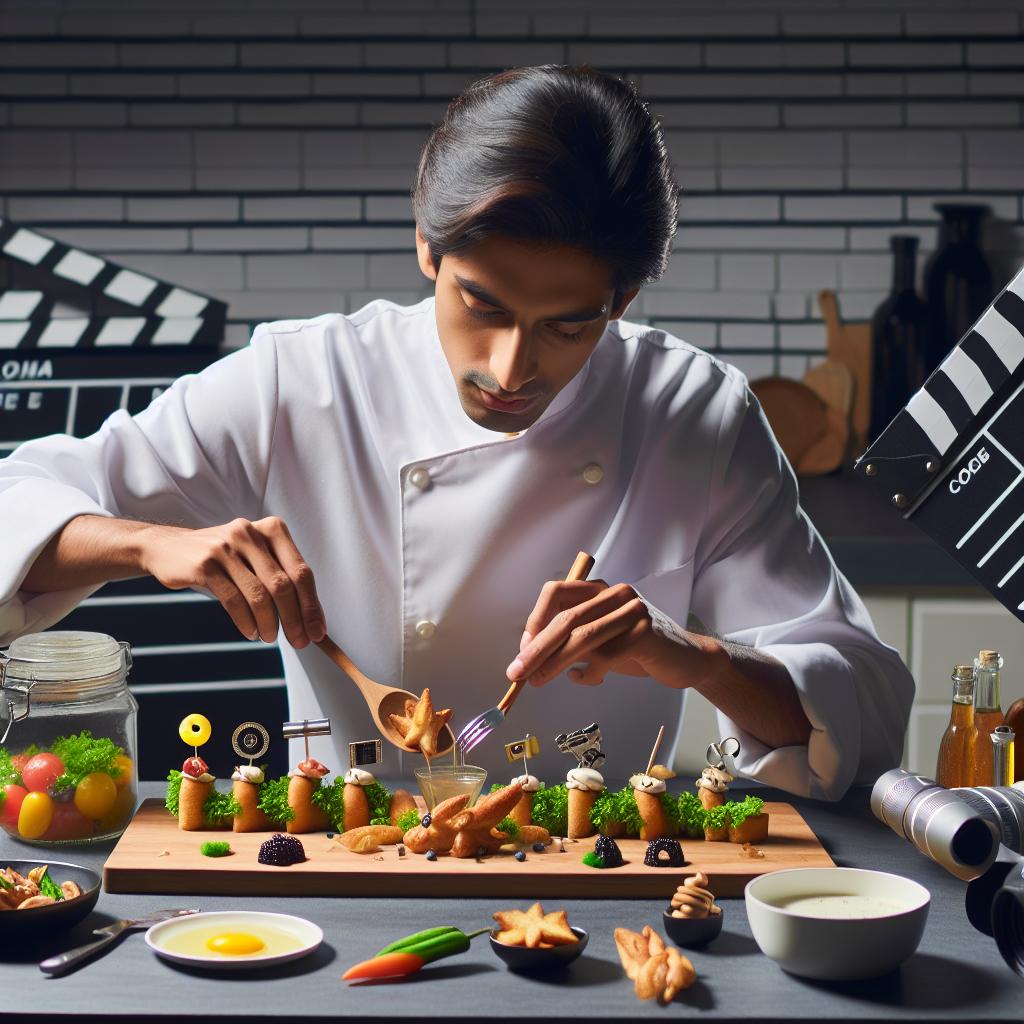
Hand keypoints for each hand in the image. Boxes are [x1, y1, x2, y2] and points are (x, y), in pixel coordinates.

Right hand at [138, 516, 325, 647]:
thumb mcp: (255, 557)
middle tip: (300, 642)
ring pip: (259, 595)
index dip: (312, 605)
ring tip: (270, 637)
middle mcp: (250, 533)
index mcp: (272, 529)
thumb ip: (282, 578)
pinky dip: (246, 622)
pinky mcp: (205, 565)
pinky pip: (234, 600)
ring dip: (269, 623)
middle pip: (283, 584)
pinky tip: (251, 632)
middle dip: (295, 618)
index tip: (319, 631)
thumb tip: (311, 618)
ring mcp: (226, 547)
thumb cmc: (224, 557)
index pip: (301, 571)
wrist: (169, 548)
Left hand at [506, 580, 719, 688]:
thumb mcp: (601, 638)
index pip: (556, 592)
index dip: (535, 619)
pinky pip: (605, 657)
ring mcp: (632, 611)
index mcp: (600, 589)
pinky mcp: (645, 634)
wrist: (686, 660)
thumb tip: (530, 655)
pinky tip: (587, 679)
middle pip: (566, 617)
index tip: (523, 648)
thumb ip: (572, 638)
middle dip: (537, 647)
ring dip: (554, 662)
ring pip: (582, 636)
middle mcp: (616, 593)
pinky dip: (589, 673)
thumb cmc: (637, 649)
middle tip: (517, 672)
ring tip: (537, 681)